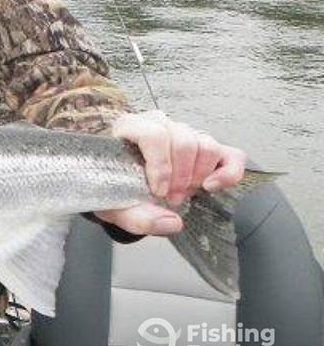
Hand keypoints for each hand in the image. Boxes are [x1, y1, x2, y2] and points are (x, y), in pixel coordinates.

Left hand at [94, 111, 245, 235]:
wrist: (121, 186)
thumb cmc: (114, 189)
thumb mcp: (114, 206)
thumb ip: (137, 217)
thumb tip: (171, 222)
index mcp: (130, 127)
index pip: (154, 134)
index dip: (161, 166)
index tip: (158, 191)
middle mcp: (159, 123)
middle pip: (184, 140)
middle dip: (181, 177)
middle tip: (171, 198)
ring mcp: (185, 133)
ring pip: (207, 145)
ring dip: (198, 176)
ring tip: (183, 192)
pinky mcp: (206, 147)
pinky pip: (230, 154)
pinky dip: (228, 173)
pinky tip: (211, 187)